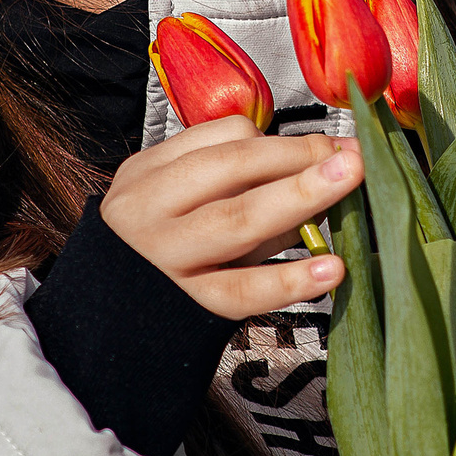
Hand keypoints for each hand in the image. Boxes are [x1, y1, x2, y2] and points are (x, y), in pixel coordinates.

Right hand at [101, 116, 362, 319]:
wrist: (104, 317)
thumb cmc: (159, 247)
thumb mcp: (174, 199)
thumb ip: (235, 183)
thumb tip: (320, 165)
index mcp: (149, 172)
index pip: (222, 139)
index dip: (284, 139)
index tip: (332, 144)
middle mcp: (150, 210)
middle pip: (231, 172)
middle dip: (297, 158)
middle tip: (352, 156)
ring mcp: (166, 260)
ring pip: (236, 221)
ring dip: (299, 199)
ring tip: (347, 185)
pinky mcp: (188, 307)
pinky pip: (242, 290)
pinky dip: (290, 279)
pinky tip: (330, 269)